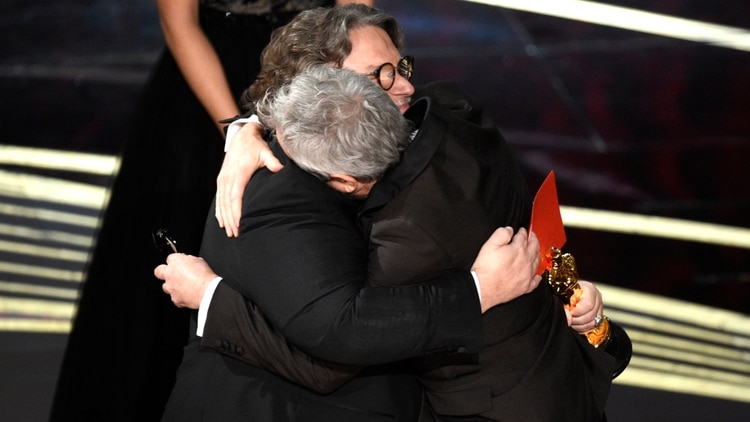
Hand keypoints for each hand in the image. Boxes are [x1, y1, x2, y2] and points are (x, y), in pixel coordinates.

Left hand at [153, 253, 217, 308]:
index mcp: (175, 261)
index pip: (170, 258)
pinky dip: (180, 296)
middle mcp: (169, 274)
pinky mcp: (175, 299)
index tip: (181, 264)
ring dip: (172, 286)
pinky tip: (188, 295)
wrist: (208, 291)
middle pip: (159, 271)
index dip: (176, 262)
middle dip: (164, 272)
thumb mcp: (199, 261)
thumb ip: (189, 261)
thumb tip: (188, 262)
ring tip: (184, 287)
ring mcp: (170, 287)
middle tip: (173, 274)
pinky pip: (175, 297)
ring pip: (166, 286)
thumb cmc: (205, 276)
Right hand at [215, 122, 282, 236]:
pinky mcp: (221, 179)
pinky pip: (219, 198)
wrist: (242, 136)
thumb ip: (273, 161)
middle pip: (227, 203)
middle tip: (235, 234)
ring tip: (229, 232)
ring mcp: (223, 179)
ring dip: (224, 218)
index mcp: (239, 173)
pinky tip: (221, 221)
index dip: (236, 212)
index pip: (236, 197)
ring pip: (221, 202)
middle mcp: (228, 177)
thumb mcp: (266, 152)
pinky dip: (219, 211)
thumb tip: (280, 169)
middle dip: (231, 220)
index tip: (239, 224)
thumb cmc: (255, 146)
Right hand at [472, 227, 540, 312]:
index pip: (523, 237)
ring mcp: (526, 275)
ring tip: (536, 251)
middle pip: (534, 248)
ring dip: (537, 254)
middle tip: (532, 236)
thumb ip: (501, 234)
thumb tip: (509, 230)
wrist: (483, 288)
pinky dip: (537, 277)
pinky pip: (535, 281)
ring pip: (536, 262)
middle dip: (533, 240)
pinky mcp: (524, 287)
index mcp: (518, 250)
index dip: (522, 232)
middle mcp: (525, 262)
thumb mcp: (490, 244)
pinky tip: (537, 276)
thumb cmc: (486, 268)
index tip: (522, 230)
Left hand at [565, 280, 603, 332]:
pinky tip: (574, 325)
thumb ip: (564, 306)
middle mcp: (597, 298)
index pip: (588, 304)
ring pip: (593, 323)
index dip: (577, 312)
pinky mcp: (598, 316)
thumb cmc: (564, 291)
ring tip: (569, 322)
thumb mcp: (562, 295)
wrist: (567, 291)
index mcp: (590, 289)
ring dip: (579, 326)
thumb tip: (568, 319)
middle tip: (567, 319)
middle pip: (591, 315)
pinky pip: (593, 327)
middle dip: (577, 320)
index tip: (569, 314)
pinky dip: (582, 328)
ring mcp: (599, 308)